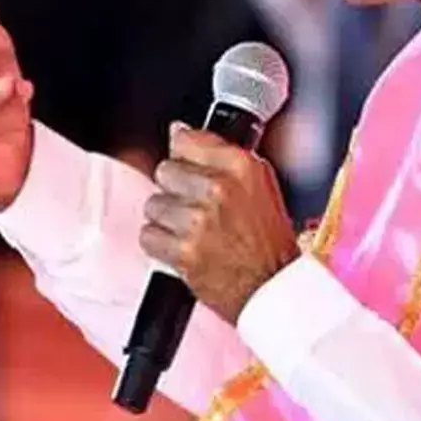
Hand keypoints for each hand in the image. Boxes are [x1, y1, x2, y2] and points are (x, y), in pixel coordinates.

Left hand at [140, 124, 299, 324]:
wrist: (272, 288)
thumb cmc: (267, 241)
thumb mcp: (258, 184)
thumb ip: (217, 154)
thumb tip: (178, 132)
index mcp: (241, 166)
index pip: (185, 139)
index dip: (185, 158)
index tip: (191, 171)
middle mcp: (219, 189)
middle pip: (164, 170)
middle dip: (175, 190)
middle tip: (196, 209)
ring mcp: (199, 220)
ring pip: (153, 204)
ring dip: (167, 220)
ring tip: (192, 232)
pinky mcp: (184, 251)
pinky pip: (149, 236)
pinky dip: (161, 245)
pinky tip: (183, 249)